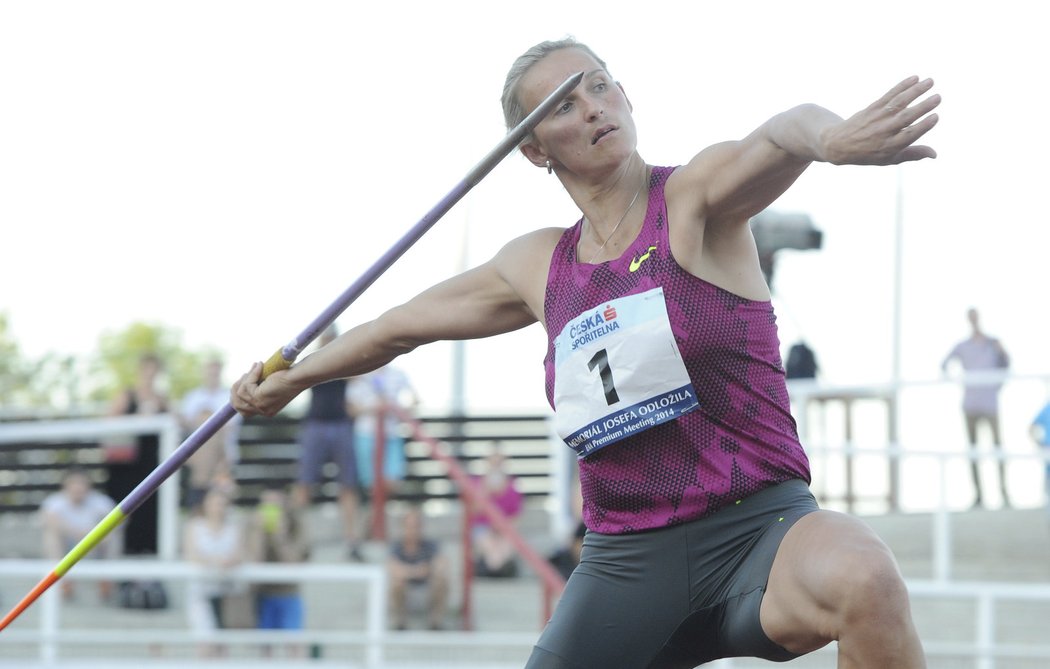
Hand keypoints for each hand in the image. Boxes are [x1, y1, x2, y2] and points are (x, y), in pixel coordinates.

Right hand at [231, 362, 299, 416]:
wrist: (300, 376)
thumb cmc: (291, 376)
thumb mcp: (272, 385)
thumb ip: (259, 386)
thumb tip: (243, 380)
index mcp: (268, 410)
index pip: (245, 412)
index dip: (237, 399)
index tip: (236, 385)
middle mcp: (264, 411)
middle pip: (237, 405)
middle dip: (237, 389)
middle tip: (246, 375)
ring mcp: (261, 406)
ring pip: (240, 394)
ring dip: (245, 378)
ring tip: (256, 367)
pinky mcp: (259, 398)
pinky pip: (246, 385)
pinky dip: (251, 374)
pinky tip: (260, 366)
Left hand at [822, 76, 940, 165]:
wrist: (838, 145)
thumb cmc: (869, 154)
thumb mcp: (889, 160)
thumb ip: (913, 154)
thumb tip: (935, 154)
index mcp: (890, 146)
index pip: (909, 135)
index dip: (923, 126)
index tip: (936, 117)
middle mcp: (884, 131)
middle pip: (905, 117)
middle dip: (922, 107)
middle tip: (938, 97)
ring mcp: (877, 118)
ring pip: (898, 103)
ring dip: (915, 90)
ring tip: (930, 81)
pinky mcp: (872, 108)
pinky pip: (889, 95)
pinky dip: (901, 85)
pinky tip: (915, 78)